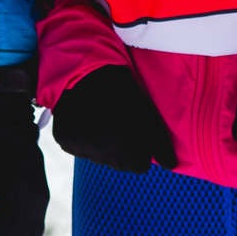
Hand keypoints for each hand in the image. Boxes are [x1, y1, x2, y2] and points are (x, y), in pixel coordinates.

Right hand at [50, 63, 174, 173]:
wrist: (82, 70)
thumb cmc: (120, 88)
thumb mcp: (146, 111)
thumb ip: (159, 142)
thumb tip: (171, 166)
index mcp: (128, 150)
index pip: (140, 165)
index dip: (141, 149)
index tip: (137, 132)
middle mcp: (105, 156)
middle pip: (120, 164)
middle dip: (122, 149)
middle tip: (119, 123)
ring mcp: (83, 150)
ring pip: (100, 156)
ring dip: (103, 144)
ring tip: (101, 117)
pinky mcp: (65, 142)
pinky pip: (80, 147)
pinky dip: (83, 137)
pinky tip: (84, 118)